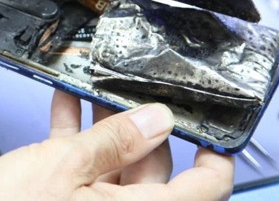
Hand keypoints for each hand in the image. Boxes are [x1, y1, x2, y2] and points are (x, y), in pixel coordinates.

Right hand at [0, 91, 234, 199]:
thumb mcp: (62, 169)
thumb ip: (114, 142)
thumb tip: (158, 120)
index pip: (206, 189)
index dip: (216, 156)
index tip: (212, 127)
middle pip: (157, 168)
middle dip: (144, 125)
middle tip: (133, 89)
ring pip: (119, 165)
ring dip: (107, 125)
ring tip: (94, 89)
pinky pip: (86, 171)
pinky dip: (79, 139)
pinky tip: (66, 107)